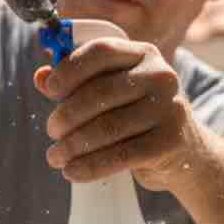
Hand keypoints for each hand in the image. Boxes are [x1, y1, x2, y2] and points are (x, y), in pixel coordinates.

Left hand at [33, 38, 205, 190]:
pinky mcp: (170, 141)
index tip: (50, 90)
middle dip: (66, 116)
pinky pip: (121, 155)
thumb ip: (76, 82)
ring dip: (72, 145)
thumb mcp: (110, 92)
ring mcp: (169, 108)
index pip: (101, 51)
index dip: (69, 69)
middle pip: (99, 93)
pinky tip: (71, 172)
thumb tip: (40, 77)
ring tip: (55, 156)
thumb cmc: (135, 116)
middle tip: (52, 131)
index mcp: (142, 54)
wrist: (183, 151)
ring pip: (107, 127)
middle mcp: (160, 76)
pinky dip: (90, 166)